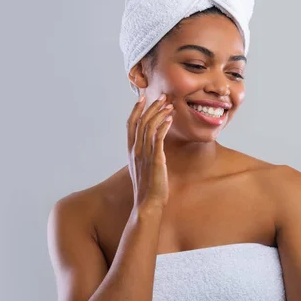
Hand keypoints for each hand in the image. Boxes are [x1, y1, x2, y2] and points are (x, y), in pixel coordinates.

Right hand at [126, 93, 173, 209]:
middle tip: (163, 96)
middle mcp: (135, 150)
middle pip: (141, 122)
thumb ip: (145, 155)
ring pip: (149, 127)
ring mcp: (144, 155)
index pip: (130, 124)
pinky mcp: (155, 160)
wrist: (147, 204)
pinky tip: (170, 119)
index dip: (136, 109)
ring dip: (160, 113)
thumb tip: (153, 146)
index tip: (142, 97)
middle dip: (151, 106)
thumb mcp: (144, 167)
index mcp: (131, 151)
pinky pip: (158, 139)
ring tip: (169, 105)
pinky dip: (163, 127)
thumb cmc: (148, 188)